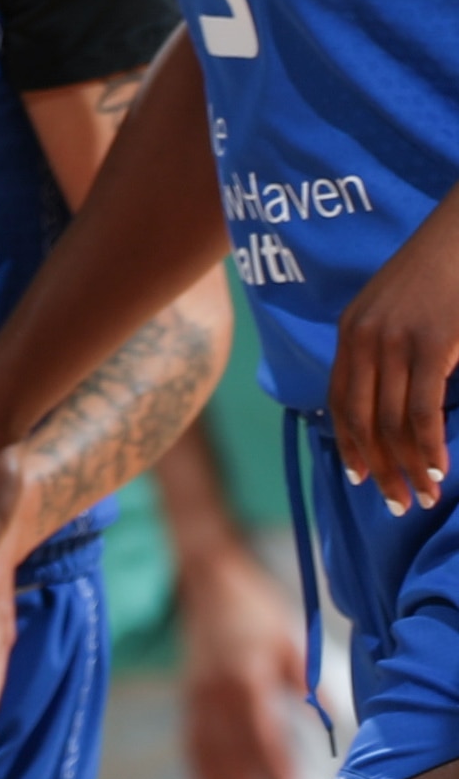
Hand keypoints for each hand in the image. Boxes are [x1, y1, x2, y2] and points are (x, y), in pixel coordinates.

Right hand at [178, 549, 312, 778]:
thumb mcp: (291, 638)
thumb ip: (307, 679)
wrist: (208, 582)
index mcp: (244, 678)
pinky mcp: (187, 696)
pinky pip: (190, 739)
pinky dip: (198, 768)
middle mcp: (214, 692)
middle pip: (231, 751)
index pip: (262, 734)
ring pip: (207, 751)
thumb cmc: (256, 611)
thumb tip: (332, 718)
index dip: (277, 768)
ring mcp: (195, 695)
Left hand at [330, 216, 458, 509]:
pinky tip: (441, 470)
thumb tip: (394, 396)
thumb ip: (390, 350)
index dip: (349, 444)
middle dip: (376, 467)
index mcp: (350, 332)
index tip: (360, 476)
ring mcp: (394, 342)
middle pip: (359, 420)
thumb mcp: (400, 311)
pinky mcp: (429, 345)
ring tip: (424, 496)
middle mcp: (363, 338)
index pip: (338, 401)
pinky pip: (421, 410)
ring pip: (390, 422)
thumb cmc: (441, 274)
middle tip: (396, 503)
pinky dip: (429, 446)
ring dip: (408, 467)